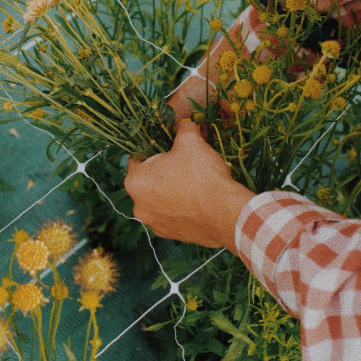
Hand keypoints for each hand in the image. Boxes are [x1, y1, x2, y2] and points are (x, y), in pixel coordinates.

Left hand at [124, 120, 253, 252]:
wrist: (226, 214)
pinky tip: (198, 200)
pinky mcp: (171, 235)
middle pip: (149, 179)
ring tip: (194, 182)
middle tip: (184, 162)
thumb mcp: (191, 142)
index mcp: (135, 181)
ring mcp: (154, 223)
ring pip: (160, 198)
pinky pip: (172, 214)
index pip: (138, 157)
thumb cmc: (202, 175)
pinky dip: (182, 207)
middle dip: (164, 170)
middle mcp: (138, 206)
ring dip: (172, 189)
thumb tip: (184, 125)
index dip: (155, 148)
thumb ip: (183, 129)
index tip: (171, 147)